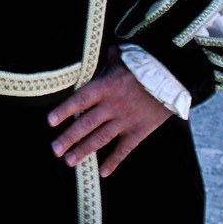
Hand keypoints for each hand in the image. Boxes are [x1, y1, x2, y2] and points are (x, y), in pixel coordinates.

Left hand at [47, 56, 172, 176]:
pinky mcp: (139, 130)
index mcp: (105, 87)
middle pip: (86, 124)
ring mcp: (126, 120)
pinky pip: (124, 149)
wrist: (172, 77)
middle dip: (69, 138)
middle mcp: (112, 105)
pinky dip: (114, 161)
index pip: (80, 100)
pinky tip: (103, 172)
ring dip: (84, 150)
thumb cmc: (143, 66)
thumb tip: (101, 51)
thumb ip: (106, 61)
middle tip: (55, 150)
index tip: (50, 122)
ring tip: (69, 161)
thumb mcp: (121, 59)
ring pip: (101, 138)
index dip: (64, 110)